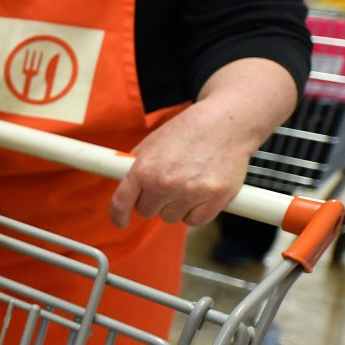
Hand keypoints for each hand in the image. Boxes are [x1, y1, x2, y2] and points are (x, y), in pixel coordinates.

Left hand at [109, 103, 254, 227]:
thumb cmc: (189, 131)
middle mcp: (165, 183)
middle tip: (168, 185)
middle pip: (147, 211)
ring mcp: (190, 193)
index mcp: (144, 168)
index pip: (121, 203)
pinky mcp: (215, 199)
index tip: (121, 221)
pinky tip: (200, 192)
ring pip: (171, 217)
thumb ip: (136, 165)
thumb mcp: (152, 142)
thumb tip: (125, 185)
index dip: (118, 216)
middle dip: (154, 201)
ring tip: (187, 183)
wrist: (226, 123)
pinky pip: (195, 220)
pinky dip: (196, 211)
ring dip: (176, 206)